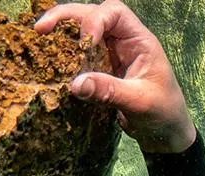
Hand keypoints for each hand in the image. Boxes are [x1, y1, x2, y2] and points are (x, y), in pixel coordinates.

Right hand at [34, 0, 196, 152]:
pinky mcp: (101, 70)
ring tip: (39, 37)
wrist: (166, 134)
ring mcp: (111, 55)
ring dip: (61, 32)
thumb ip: (110, 92)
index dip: (95, 20)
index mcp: (140, 41)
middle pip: (93, 14)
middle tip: (41, 28)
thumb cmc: (163, 113)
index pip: (116, 13)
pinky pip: (79, 54)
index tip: (83, 43)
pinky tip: (48, 59)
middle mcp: (124, 42)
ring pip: (83, 32)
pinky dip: (64, 54)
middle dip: (67, 17)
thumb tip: (76, 84)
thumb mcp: (140, 103)